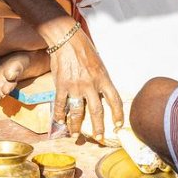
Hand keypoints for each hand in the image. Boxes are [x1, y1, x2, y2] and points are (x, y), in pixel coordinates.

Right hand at [47, 27, 123, 142]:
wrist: (67, 39)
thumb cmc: (84, 49)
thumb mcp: (99, 64)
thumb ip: (101, 80)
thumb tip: (103, 94)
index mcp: (103, 78)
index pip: (114, 100)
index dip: (118, 115)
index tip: (118, 125)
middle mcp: (91, 84)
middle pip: (97, 112)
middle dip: (98, 128)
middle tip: (99, 138)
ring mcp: (75, 86)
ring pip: (77, 112)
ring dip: (76, 126)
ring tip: (75, 134)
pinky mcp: (61, 85)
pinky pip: (60, 104)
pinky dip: (59, 115)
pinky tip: (60, 121)